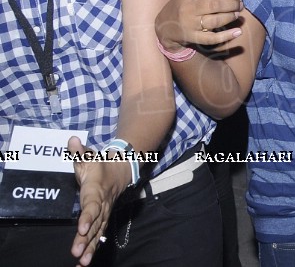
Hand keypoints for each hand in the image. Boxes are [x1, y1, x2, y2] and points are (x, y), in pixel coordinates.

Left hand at [69, 137, 129, 265]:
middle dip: (86, 239)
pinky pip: (98, 235)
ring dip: (90, 247)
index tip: (82, 228)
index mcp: (96, 191)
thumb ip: (80, 152)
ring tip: (82, 262)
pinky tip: (84, 261)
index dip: (88, 217)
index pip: (92, 206)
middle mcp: (102, 205)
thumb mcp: (90, 157)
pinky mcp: (102, 219)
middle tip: (77, 253)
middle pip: (95, 224)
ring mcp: (104, 213)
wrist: (122, 170)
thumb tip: (71, 140)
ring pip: (97, 233)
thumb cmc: (101, 165)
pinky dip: (92, 248)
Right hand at [154, 0, 244, 51]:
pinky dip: (226, 36)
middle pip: (214, 5)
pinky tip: (238, 32)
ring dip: (230, 17)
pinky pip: (211, 38)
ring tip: (237, 14)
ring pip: (215, 21)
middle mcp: (188, 9)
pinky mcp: (193, 38)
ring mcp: (190, 24)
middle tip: (240, 4)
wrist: (164, 27)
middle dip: (232, 4)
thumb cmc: (182, 5)